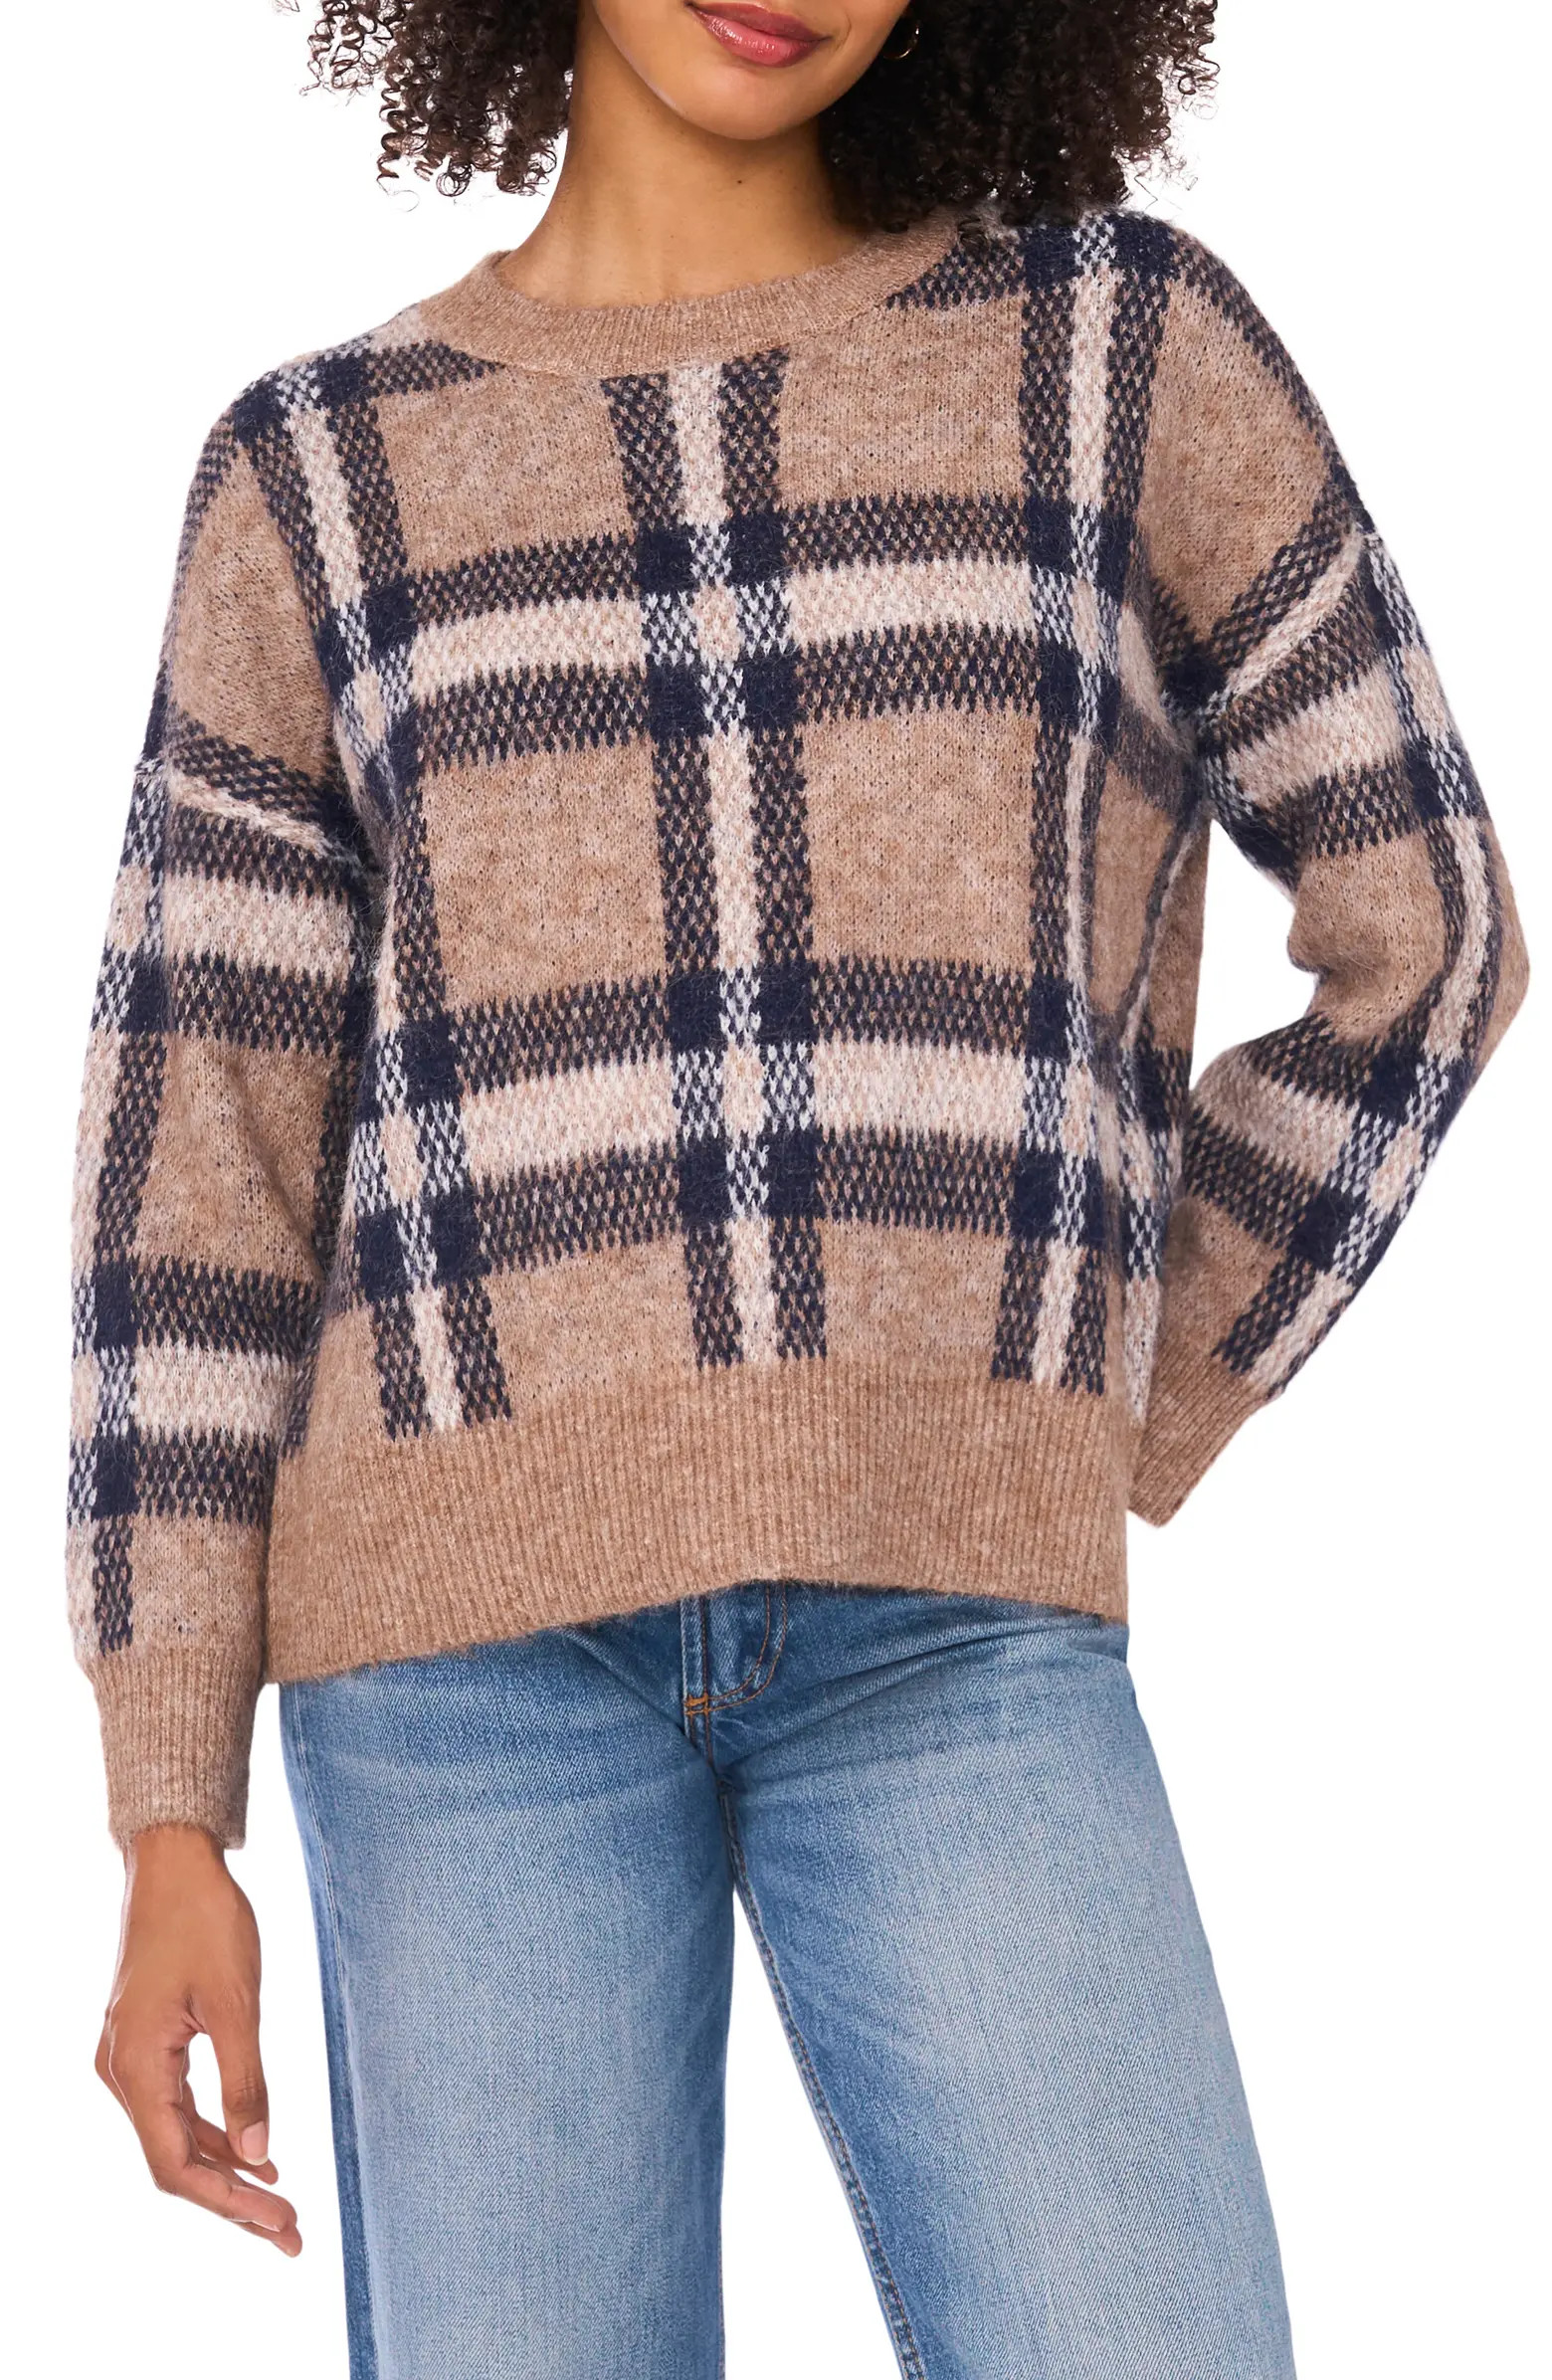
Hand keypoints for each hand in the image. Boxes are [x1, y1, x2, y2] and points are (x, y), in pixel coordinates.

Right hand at [96, 1823, 301, 2254]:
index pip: (176, 2164)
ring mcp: (130, 2058)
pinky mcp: (146, 2043)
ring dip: (227, 2173)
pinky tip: (256, 2155)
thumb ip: (247, 2082)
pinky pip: (177, 2107)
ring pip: (176, 2138)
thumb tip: (261, 2157)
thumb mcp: (236, 2002)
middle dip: (232, 2202)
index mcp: (137, 2066)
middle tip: (291, 2235)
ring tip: (281, 2207)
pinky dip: (215, 2133)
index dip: (229, 2203)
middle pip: (174, 2161)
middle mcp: (122, 2072)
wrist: (174, 1862)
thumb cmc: (206, 1920)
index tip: (280, 2221)